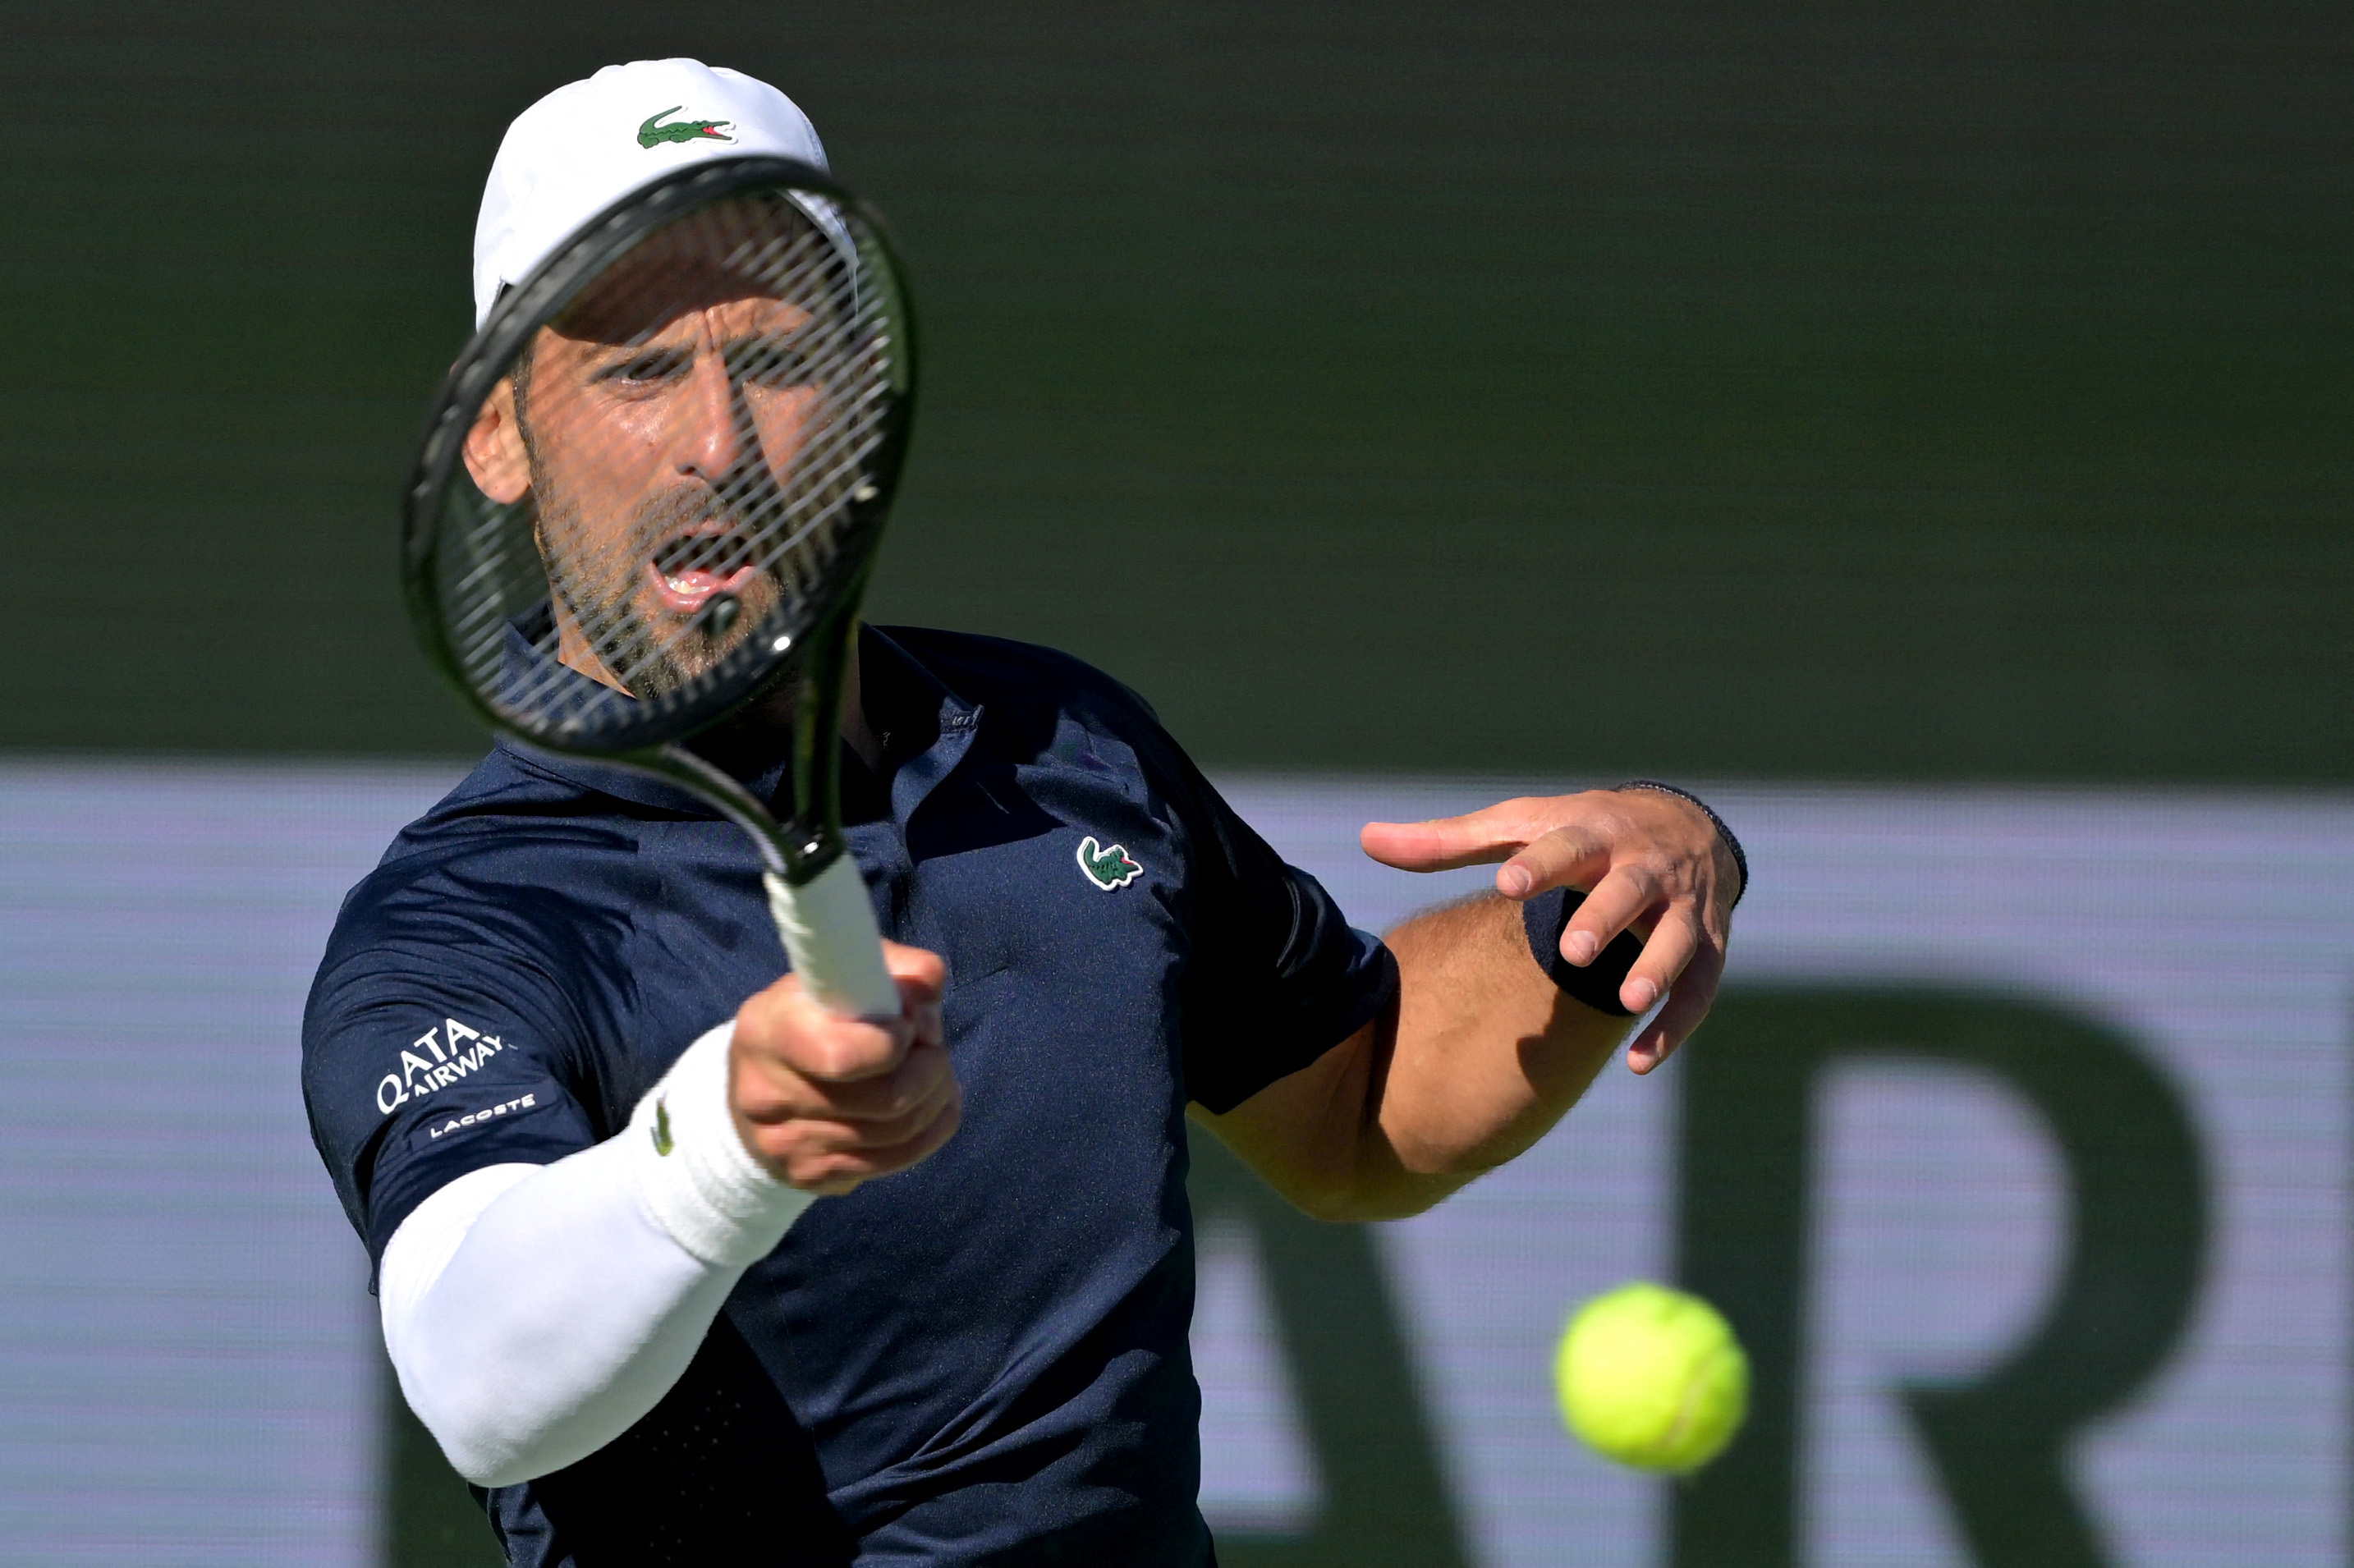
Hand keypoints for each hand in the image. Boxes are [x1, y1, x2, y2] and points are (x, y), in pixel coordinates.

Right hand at [728, 941, 961, 1193]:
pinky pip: (897, 1161)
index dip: (893, 1042)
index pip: (842, 1056)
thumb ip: (891, 969)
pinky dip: (929, 1131)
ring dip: (936, 1098)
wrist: (758, 1089)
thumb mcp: (838, 979)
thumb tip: (929, 984)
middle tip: (933, 1046)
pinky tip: (928, 1105)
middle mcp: (766, 1094)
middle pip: (886, 1100)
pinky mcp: (811, 1177)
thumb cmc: (811, 1019)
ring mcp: (785, 1145)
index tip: (908, 1024)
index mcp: (767, 1030)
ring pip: (899, 1134)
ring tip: (933, 1072)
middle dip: (930, 1068)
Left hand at [1359, 790, 1737, 1072]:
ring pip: (1677, 938)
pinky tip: (1641, 1064)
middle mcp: (1643, 865)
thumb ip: (1445, 842)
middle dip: (1604, 917)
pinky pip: (1701, 988)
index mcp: (1592, 832)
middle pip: (1629, 889)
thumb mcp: (1519, 827)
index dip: (1540, 863)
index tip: (1508, 882)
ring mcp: (1681, 906)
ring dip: (1656, 969)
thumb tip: (1364, 841)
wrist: (1685, 825)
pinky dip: (1677, 1025)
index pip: (1566, 844)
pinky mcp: (1709, 946)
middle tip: (1572, 951)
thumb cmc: (1577, 833)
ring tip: (1628, 1002)